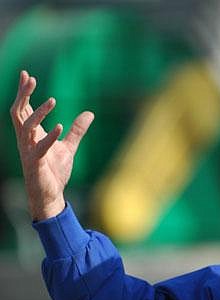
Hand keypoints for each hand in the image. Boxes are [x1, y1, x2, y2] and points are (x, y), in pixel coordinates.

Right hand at [10, 71, 93, 220]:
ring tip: (53, 99)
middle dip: (23, 95)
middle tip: (30, 78)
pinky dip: (49, 137)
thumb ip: (77, 130)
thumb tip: (89, 113)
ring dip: (38, 113)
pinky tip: (60, 126)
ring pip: (26, 127)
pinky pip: (39, 148)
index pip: (24, 109)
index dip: (24, 92)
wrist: (51, 195)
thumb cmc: (54, 171)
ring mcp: (29, 152)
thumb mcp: (69, 147)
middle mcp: (26, 141)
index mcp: (32, 135)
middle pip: (18, 113)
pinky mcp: (36, 164)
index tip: (26, 74)